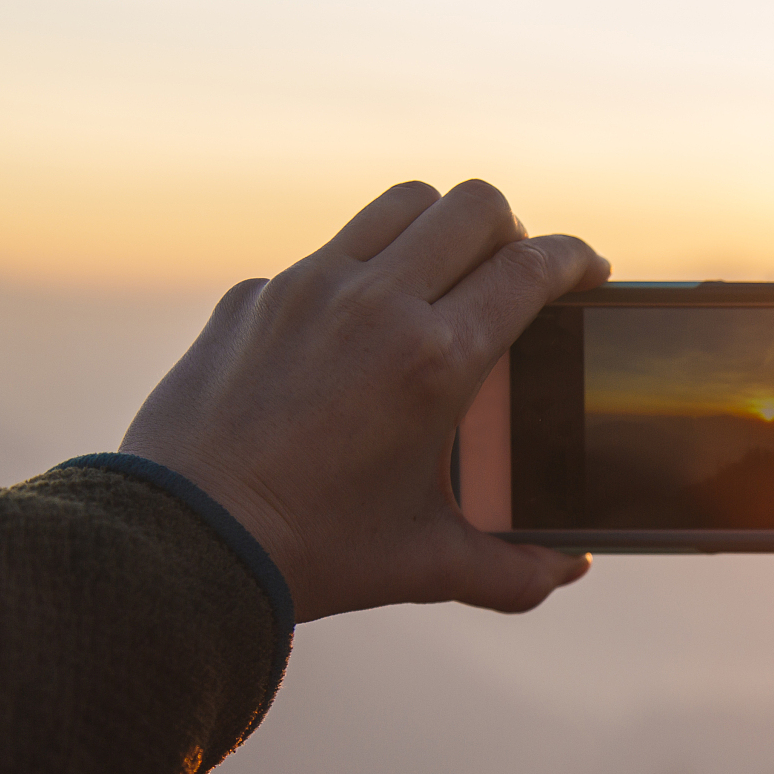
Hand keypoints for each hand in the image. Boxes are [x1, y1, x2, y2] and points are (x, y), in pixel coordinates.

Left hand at [122, 180, 609, 621]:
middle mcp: (377, 302)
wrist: (186, 541)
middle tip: (514, 273)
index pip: (531, 267)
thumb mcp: (428, 563)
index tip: (587, 272)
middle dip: (512, 231)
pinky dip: (359, 275)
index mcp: (437, 358)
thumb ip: (514, 569)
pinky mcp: (254, 295)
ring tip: (443, 275)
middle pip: (475, 205)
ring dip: (438, 228)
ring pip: (401, 205)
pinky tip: (353, 333)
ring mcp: (307, 287)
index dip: (575, 259)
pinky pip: (327, 255)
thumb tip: (567, 569)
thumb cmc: (315, 552)